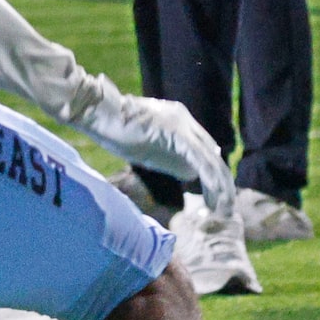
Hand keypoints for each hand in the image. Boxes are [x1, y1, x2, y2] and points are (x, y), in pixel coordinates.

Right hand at [78, 82, 232, 208]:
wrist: (97, 110)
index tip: (211, 194)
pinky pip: (200, 160)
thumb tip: (189, 173)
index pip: (203, 149)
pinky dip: (210, 180)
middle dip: (221, 182)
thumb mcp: (144, 146)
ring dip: (220, 186)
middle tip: (223, 206)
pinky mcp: (177, 135)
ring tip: (223, 208)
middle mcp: (185, 120)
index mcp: (178, 120)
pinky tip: (215, 196)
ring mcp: (183, 126)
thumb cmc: (111, 127)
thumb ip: (167, 157)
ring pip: (211, 159)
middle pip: (212, 155)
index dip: (209, 173)